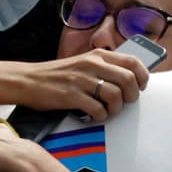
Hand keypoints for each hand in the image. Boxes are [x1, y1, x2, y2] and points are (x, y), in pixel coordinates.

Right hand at [12, 50, 149, 120]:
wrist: (28, 80)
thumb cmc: (57, 75)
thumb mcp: (83, 63)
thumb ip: (104, 67)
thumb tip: (129, 80)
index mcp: (97, 55)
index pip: (133, 62)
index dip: (142, 77)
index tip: (140, 87)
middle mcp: (92, 65)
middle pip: (128, 80)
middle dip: (132, 96)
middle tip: (124, 103)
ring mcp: (82, 80)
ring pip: (115, 96)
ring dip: (115, 108)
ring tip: (107, 111)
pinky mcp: (72, 96)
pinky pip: (98, 109)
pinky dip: (100, 116)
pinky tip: (93, 115)